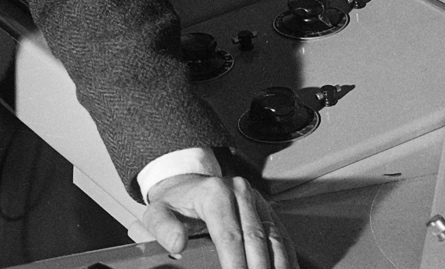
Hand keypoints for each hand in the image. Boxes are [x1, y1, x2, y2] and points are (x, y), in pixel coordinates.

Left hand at [140, 172, 295, 268]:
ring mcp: (256, 200)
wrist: (187, 185)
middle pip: (256, 239)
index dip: (235, 264)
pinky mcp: (266, 209)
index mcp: (215, 194)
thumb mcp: (158, 212)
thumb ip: (164, 228)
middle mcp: (240, 193)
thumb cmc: (175, 203)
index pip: (229, 236)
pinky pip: (281, 236)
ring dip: (277, 265)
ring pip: (274, 238)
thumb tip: (176, 243)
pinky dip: (285, 258)